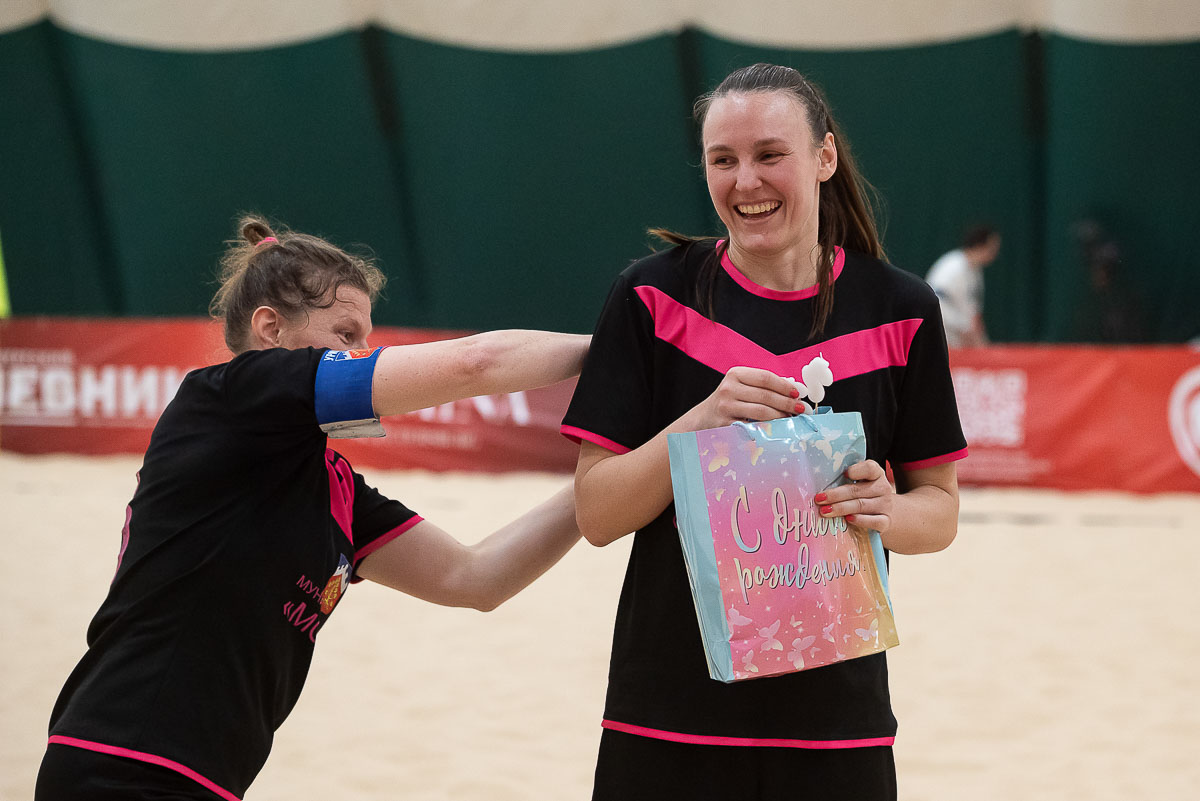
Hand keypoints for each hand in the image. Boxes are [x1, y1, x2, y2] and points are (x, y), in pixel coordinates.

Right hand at [677, 366, 801, 430]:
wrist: (704, 418)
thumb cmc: (729, 401)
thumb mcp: (741, 386)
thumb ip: (763, 386)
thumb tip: (794, 391)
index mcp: (735, 374)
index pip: (765, 378)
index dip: (784, 386)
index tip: (798, 394)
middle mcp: (729, 389)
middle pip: (766, 395)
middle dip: (787, 403)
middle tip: (801, 409)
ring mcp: (726, 407)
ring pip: (762, 412)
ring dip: (781, 416)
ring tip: (791, 418)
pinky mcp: (726, 424)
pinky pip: (753, 426)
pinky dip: (768, 428)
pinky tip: (777, 428)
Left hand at [815, 460, 894, 533]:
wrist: (891, 513)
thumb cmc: (868, 495)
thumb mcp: (863, 483)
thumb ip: (847, 481)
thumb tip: (821, 483)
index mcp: (876, 474)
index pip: (869, 468)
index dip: (857, 470)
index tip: (844, 474)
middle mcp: (882, 488)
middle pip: (857, 490)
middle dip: (836, 495)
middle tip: (820, 499)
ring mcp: (885, 505)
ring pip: (861, 505)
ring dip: (841, 508)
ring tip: (825, 511)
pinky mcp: (886, 521)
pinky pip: (873, 521)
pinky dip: (860, 520)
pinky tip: (848, 519)